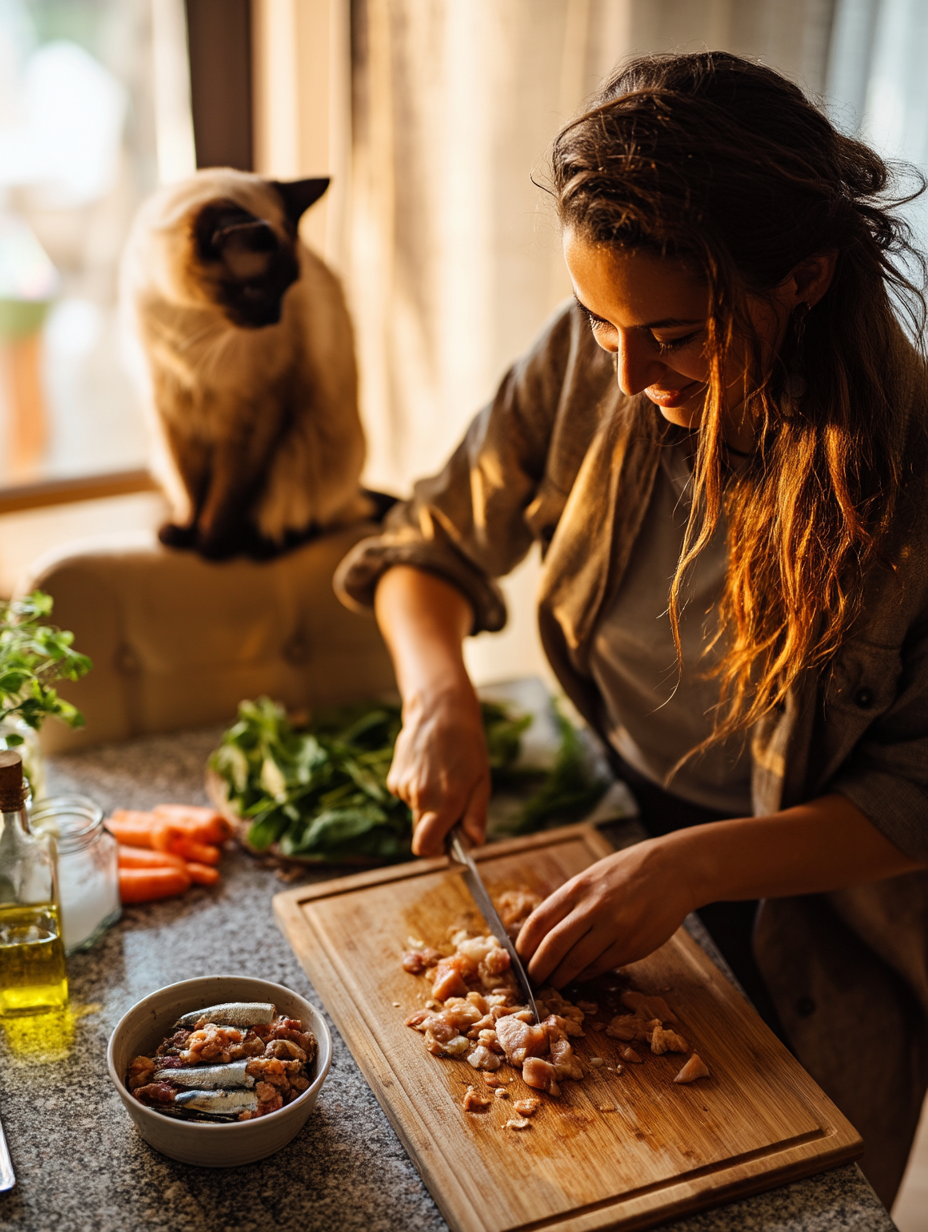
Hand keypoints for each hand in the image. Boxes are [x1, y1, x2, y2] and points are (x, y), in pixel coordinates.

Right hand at [387, 685, 489, 856]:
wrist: (439, 711)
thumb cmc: (466, 745)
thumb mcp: (481, 781)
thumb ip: (475, 815)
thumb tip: (474, 843)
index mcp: (446, 802)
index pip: (426, 846)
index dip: (437, 850)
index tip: (449, 842)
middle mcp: (421, 798)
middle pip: (421, 833)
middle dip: (435, 827)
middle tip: (452, 803)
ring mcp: (404, 788)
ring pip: (416, 812)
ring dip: (428, 803)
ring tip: (442, 775)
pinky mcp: (393, 779)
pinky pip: (407, 796)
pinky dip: (417, 789)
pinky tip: (428, 768)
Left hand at [515, 839, 695, 986]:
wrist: (674, 869)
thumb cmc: (628, 871)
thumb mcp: (592, 877)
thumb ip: (569, 903)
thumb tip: (543, 934)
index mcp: (578, 888)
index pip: (538, 922)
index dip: (524, 946)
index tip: (519, 958)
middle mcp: (593, 907)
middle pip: (552, 947)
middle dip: (537, 969)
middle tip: (532, 979)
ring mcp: (614, 928)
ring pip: (575, 962)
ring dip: (559, 977)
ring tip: (553, 983)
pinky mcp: (632, 946)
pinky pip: (600, 967)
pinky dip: (584, 975)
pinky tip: (578, 976)